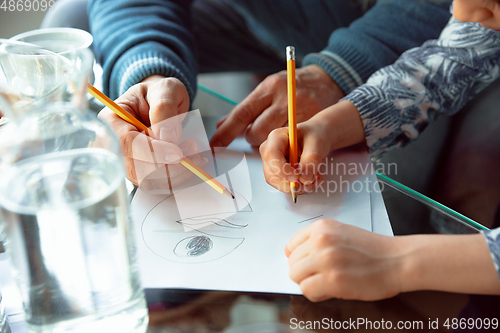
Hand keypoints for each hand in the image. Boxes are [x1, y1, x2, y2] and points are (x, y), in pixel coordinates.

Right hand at [98, 75, 205, 190]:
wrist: (159, 102)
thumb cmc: (158, 93)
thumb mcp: (164, 89)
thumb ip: (164, 107)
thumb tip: (168, 136)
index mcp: (111, 121)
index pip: (128, 143)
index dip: (154, 152)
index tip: (178, 154)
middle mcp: (113, 145)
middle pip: (136, 168)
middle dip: (169, 166)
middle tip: (193, 152)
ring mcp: (125, 161)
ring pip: (147, 180)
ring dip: (175, 173)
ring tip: (194, 156)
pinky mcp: (139, 171)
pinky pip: (156, 182)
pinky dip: (175, 177)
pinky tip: (188, 164)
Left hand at [210, 65, 344, 146]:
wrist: (328, 81)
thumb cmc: (292, 85)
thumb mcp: (269, 88)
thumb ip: (247, 107)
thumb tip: (222, 125)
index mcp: (269, 87)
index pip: (243, 112)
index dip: (227, 130)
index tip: (215, 142)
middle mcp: (283, 99)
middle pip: (257, 130)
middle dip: (251, 137)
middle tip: (255, 133)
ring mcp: (299, 112)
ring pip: (272, 139)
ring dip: (267, 141)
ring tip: (272, 133)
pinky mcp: (310, 122)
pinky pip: (289, 142)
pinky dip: (283, 143)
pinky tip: (285, 137)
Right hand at [259, 100, 364, 193]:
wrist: (323, 135)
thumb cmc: (319, 133)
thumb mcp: (319, 142)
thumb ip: (312, 159)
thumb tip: (304, 178)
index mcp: (276, 137)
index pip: (270, 156)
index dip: (281, 169)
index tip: (297, 177)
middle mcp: (271, 150)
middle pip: (271, 173)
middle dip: (291, 182)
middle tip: (311, 182)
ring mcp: (275, 162)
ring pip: (279, 182)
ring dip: (298, 186)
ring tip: (316, 179)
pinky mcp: (282, 172)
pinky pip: (287, 185)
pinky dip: (301, 186)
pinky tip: (314, 179)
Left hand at [285, 219, 401, 301]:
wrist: (398, 260)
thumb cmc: (373, 250)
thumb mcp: (342, 233)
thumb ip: (320, 241)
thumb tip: (298, 256)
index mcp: (322, 227)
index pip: (292, 246)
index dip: (299, 259)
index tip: (307, 264)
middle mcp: (321, 240)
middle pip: (293, 263)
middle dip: (305, 272)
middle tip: (321, 275)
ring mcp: (326, 260)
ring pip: (296, 276)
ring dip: (309, 282)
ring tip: (326, 282)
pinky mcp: (333, 280)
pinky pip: (307, 290)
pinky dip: (316, 294)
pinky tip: (330, 290)